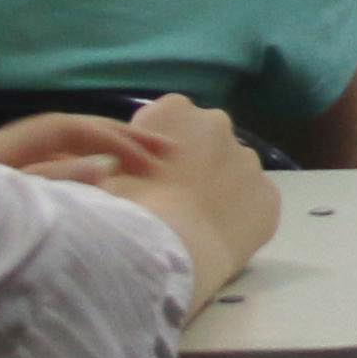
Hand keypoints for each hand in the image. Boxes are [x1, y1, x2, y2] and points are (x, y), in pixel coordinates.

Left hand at [0, 111, 164, 180]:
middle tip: (167, 152)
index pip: (64, 129)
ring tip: (142, 161)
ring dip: (98, 153)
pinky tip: (94, 183)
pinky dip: (73, 173)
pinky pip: (37, 172)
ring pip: (50, 152)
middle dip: (117, 138)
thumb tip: (104, 165)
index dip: (113, 139)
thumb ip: (53, 187)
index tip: (154, 162)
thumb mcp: (2, 216)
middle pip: (61, 133)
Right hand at [96, 96, 282, 316]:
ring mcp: (248, 161)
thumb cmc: (118, 205)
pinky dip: (236, 219)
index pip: (164, 122)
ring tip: (187, 227)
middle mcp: (218, 124)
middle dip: (187, 168)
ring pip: (229, 174)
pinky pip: (251, 206)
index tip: (137, 182)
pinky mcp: (268, 199)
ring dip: (213, 192)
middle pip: (201, 145)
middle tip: (163, 206)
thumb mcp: (88, 170)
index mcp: (174, 109)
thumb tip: (93, 163)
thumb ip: (92, 157)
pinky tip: (212, 240)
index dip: (147, 154)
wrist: (163, 248)